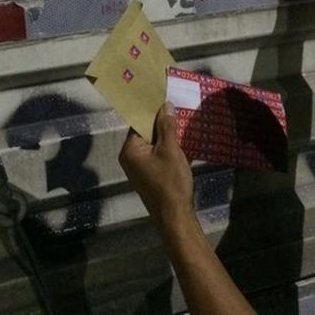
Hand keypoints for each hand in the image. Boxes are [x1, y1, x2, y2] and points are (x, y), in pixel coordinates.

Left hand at [119, 102, 195, 226]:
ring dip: (168, 137)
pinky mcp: (151, 176)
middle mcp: (130, 159)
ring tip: (182, 122)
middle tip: (177, 108)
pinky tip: (184, 143)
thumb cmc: (170, 181)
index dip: (152, 111)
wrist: (176, 216)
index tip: (165, 99)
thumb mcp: (170, 149)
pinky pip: (159, 156)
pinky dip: (169, 150)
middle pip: (146, 133)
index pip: (138, 123)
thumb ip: (166, 126)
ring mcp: (140, 169)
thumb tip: (165, 105)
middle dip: (162, 123)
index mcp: (130, 150)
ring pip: (154, 145)